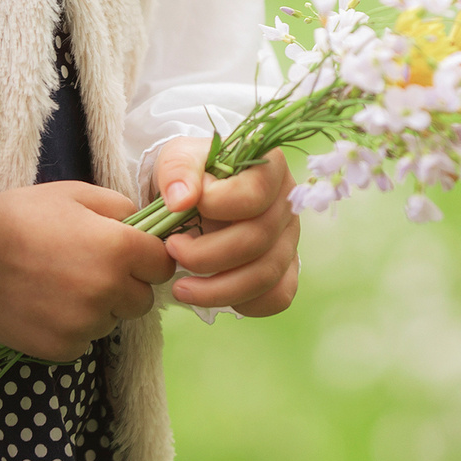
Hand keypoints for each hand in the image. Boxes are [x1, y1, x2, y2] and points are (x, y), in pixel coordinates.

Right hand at [0, 182, 175, 361]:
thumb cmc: (21, 216)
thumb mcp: (75, 194)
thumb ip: (119, 208)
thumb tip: (141, 226)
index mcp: (118, 248)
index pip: (163, 265)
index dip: (149, 258)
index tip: (131, 255)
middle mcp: (108, 290)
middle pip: (142, 299)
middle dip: (125, 286)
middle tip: (91, 270)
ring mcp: (84, 324)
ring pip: (111, 322)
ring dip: (97, 308)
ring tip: (60, 286)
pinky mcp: (60, 348)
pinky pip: (83, 341)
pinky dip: (72, 328)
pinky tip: (45, 306)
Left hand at [152, 141, 300, 316]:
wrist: (196, 194)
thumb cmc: (192, 173)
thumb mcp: (178, 157)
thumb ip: (178, 170)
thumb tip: (182, 200)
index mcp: (269, 168)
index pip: (254, 194)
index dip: (215, 206)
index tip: (178, 208)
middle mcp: (287, 203)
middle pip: (258, 240)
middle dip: (206, 255)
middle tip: (171, 249)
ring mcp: (289, 239)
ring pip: (266, 275)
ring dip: (217, 289)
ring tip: (180, 287)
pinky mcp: (286, 268)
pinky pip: (277, 297)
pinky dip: (244, 303)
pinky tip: (211, 295)